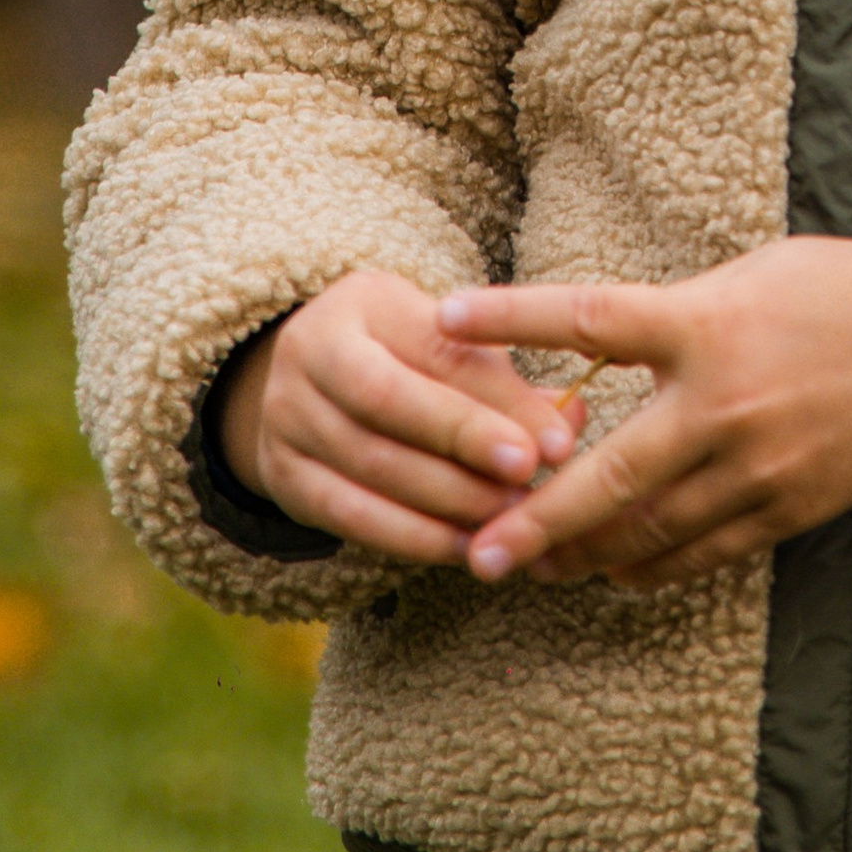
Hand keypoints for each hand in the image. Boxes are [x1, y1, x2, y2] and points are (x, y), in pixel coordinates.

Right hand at [214, 267, 578, 562]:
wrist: (318, 381)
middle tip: (529, 483)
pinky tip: (463, 548)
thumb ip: (507, 383)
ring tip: (508, 519)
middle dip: (466, 448)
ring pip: (369, 465)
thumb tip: (568, 426)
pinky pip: (347, 516)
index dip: (495, 398)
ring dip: (446, 500)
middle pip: (389, 404)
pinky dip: (411, 537)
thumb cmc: (411, 357)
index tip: (554, 442)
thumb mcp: (452, 343)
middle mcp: (310, 353)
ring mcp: (285, 417)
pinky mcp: (282, 477)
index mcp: (362, 303)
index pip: (432, 350)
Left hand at [436, 235, 851, 594]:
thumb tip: (600, 345)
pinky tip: (609, 572)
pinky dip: (647, 567)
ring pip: (647, 532)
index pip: (590, 318)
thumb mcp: (752, 276)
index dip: (513, 316)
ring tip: (524, 567)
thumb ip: (676, 316)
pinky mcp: (787, 510)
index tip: (442, 315)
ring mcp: (758, 467)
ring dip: (579, 556)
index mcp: (709, 324)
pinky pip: (700, 555)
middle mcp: (725, 403)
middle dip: (535, 520)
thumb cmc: (844, 292)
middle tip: (474, 553)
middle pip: (608, 476)